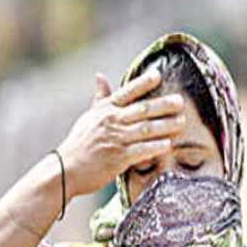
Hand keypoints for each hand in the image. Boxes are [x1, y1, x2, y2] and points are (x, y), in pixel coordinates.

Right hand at [57, 69, 185, 197]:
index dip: (143, 83)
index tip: (158, 76)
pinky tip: (168, 145)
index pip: (126, 92)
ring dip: (166, 125)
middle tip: (180, 101)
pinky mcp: (118, 158)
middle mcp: (111, 122)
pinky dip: (155, 147)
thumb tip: (100, 76)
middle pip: (142, 109)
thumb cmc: (79, 144)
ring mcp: (115, 140)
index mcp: (105, 110)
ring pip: (145, 129)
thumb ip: (100, 98)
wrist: (65, 170)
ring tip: (181, 122)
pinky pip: (141, 150)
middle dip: (163, 104)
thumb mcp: (89, 117)